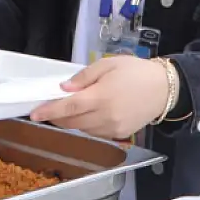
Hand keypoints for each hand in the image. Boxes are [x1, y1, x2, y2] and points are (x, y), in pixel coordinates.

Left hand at [29, 56, 170, 139]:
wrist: (165, 89)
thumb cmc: (136, 71)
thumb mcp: (108, 64)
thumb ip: (84, 77)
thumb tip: (64, 88)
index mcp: (101, 97)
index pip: (68, 107)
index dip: (49, 110)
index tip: (34, 113)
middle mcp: (105, 116)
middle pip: (71, 122)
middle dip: (56, 117)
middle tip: (47, 108)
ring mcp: (113, 128)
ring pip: (82, 129)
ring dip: (70, 122)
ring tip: (68, 109)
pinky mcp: (120, 135)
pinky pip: (95, 133)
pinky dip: (85, 126)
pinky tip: (87, 115)